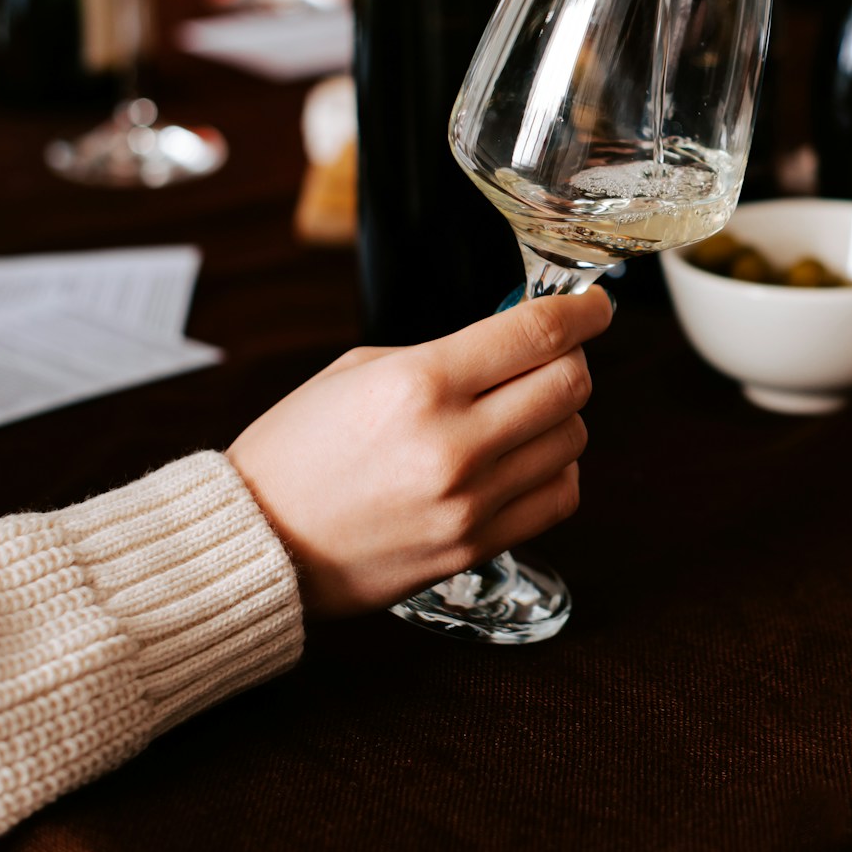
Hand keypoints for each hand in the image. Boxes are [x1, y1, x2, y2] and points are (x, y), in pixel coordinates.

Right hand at [226, 288, 612, 616]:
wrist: (257, 543)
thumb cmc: (297, 451)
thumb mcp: (359, 370)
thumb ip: (445, 355)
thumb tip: (516, 344)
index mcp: (419, 383)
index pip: (538, 333)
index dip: (583, 310)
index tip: (595, 304)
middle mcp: (453, 443)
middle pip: (570, 384)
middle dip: (573, 358)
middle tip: (553, 354)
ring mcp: (469, 502)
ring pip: (572, 439)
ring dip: (560, 416)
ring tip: (523, 411)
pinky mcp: (475, 547)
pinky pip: (560, 497)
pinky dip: (556, 470)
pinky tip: (524, 460)